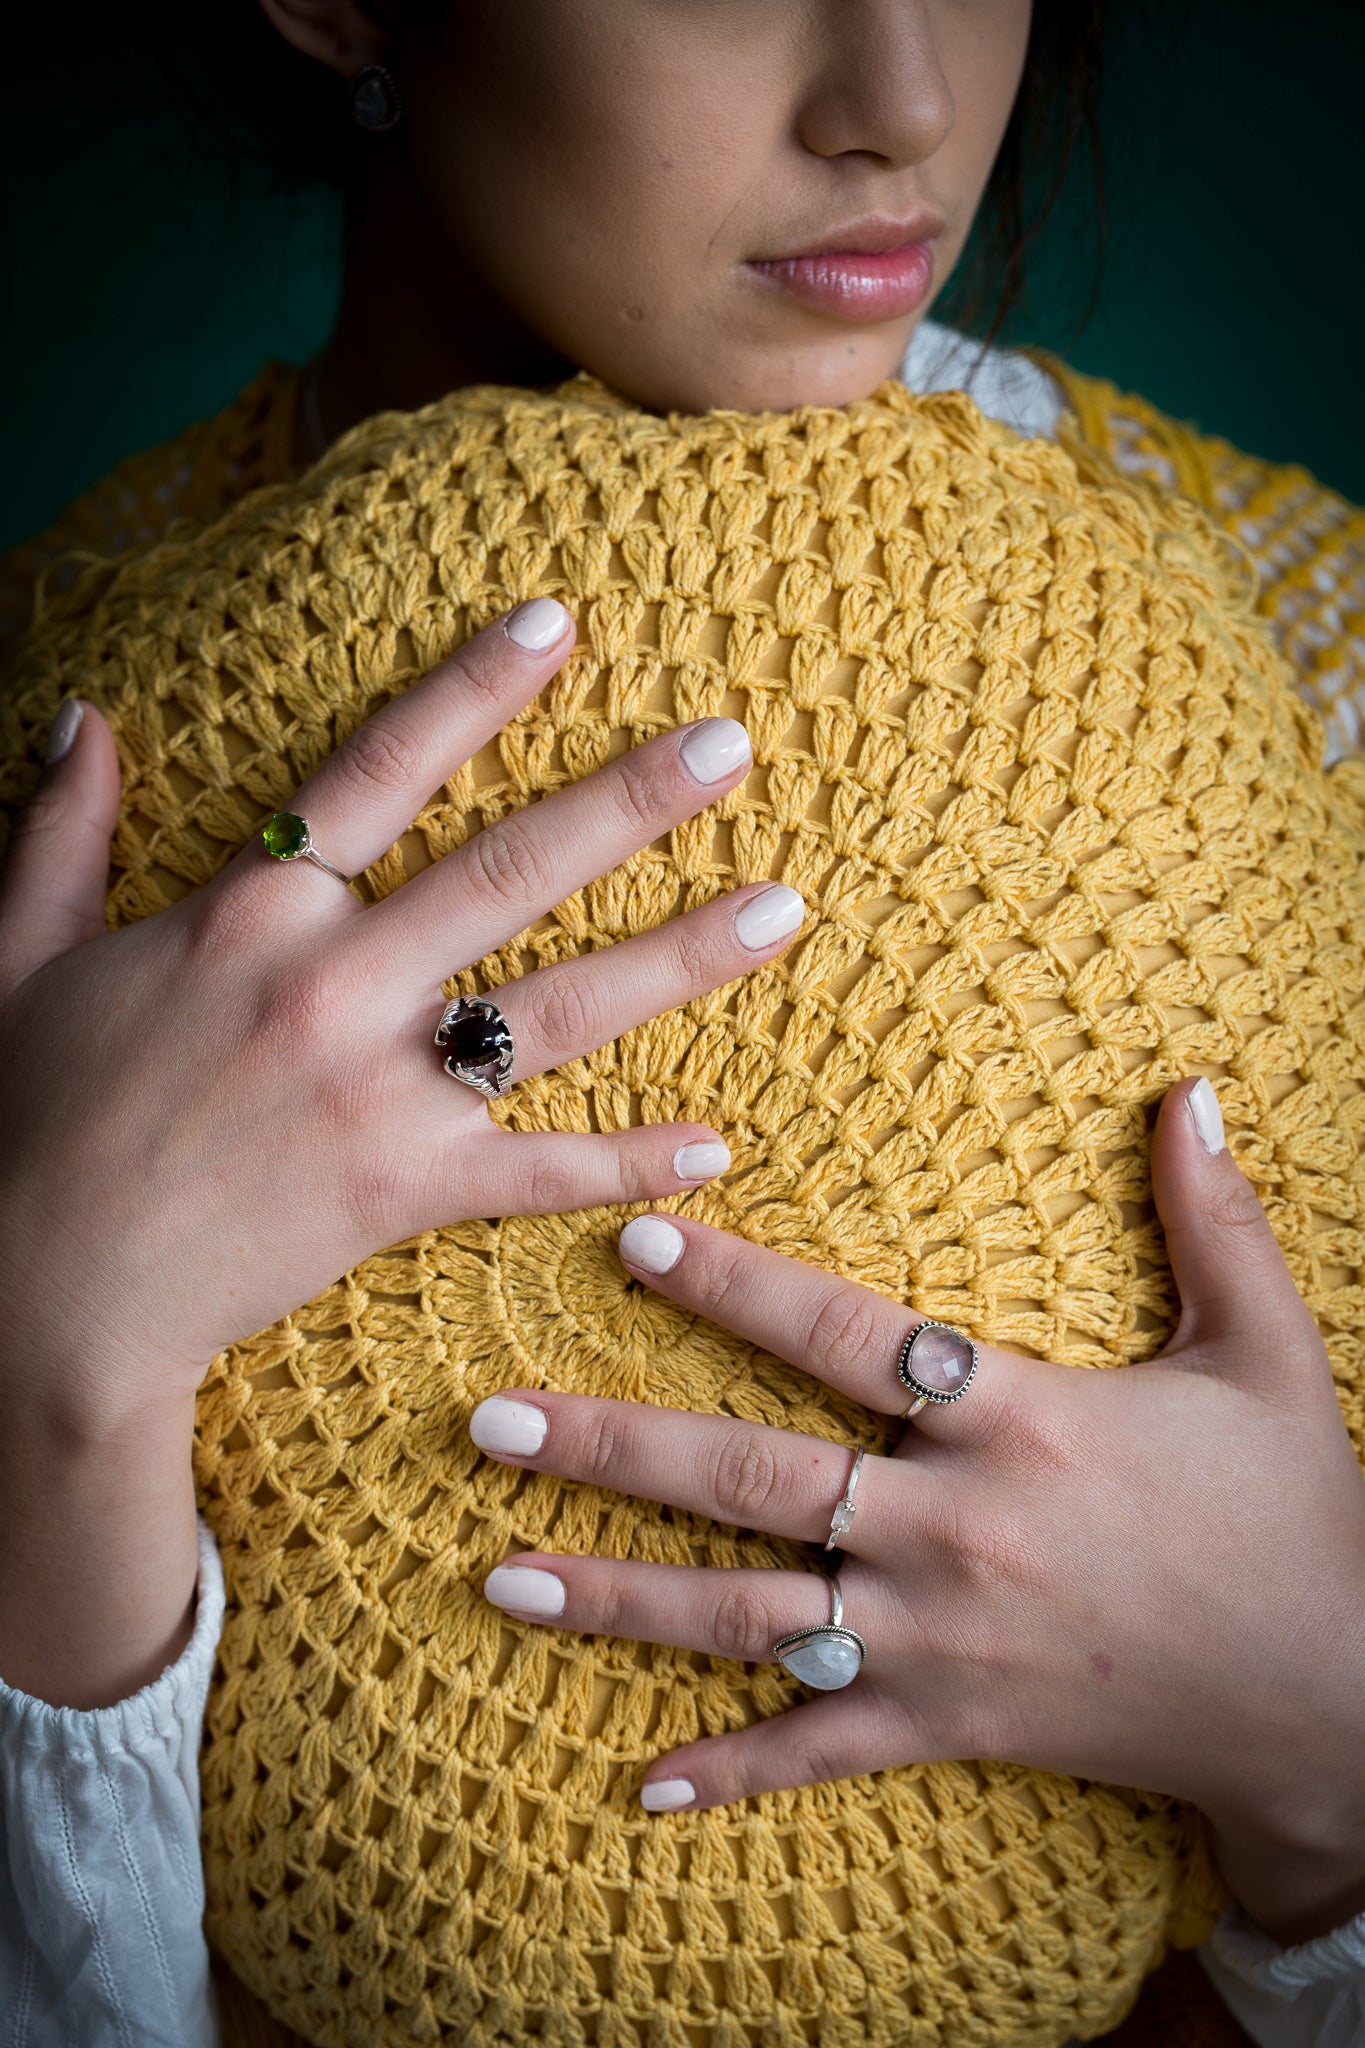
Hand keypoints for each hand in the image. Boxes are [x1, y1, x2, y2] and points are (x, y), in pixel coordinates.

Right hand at [0, 597, 803, 1701]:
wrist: (49, 1290)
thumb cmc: (34, 1117)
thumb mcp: (23, 954)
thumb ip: (62, 831)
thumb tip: (81, 714)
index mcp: (251, 914)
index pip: (380, 771)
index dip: (471, 690)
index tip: (559, 624)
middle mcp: (336, 985)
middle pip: (510, 871)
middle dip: (630, 801)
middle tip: (734, 745)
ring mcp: (382, 1091)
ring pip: (559, 1009)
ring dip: (679, 957)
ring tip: (783, 907)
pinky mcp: (408, 1190)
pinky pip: (542, 1170)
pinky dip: (630, 1161)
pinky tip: (718, 1144)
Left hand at [472, 1079, 1364, 1943]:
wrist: (1334, 1697)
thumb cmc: (1292, 1514)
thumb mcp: (1268, 1352)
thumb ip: (1215, 1219)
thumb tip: (1195, 1089)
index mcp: (1021, 1422)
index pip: (849, 1338)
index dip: (737, 1285)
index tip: (635, 1235)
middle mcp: (958, 1530)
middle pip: (756, 1481)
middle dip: (614, 1447)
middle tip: (489, 1420)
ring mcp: (943, 1640)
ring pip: (749, 1619)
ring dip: (618, 1597)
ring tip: (498, 1574)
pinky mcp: (953, 1725)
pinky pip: (823, 1749)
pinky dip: (733, 1769)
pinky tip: (641, 1782)